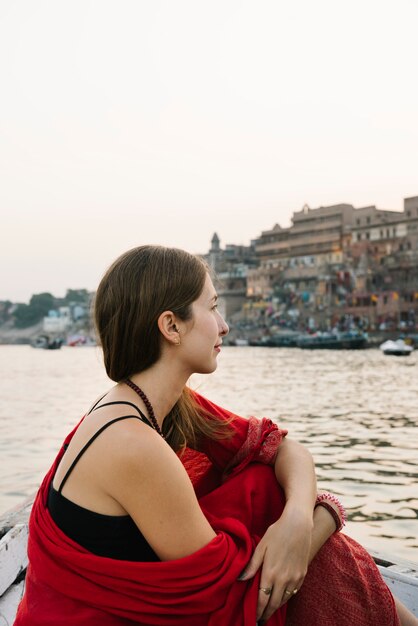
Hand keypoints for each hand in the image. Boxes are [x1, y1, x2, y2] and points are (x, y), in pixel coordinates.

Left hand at [238, 507, 312, 622]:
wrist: (298, 525)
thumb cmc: (277, 533)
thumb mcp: (261, 547)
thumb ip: (252, 565)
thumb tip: (241, 579)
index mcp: (270, 572)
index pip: (262, 599)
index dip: (257, 611)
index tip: (253, 618)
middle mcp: (283, 579)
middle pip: (274, 603)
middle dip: (266, 613)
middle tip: (260, 620)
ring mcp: (294, 578)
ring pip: (284, 600)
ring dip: (276, 607)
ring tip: (269, 611)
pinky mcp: (302, 574)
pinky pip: (293, 592)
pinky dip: (286, 598)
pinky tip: (281, 598)